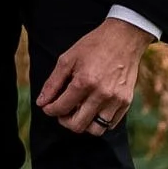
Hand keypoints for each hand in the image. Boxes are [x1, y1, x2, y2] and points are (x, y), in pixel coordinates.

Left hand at [36, 17, 150, 135]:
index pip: (61, 108)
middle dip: (64, 120)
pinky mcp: (126, 102)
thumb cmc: (94, 46)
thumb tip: (41, 102)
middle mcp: (101, 94)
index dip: (50, 110)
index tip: (48, 107)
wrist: (123, 38)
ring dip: (83, 124)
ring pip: (95, 129)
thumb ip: (53, 83)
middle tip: (62, 111)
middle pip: (77, 125)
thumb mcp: (68, 59)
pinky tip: (93, 109)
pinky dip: (99, 121)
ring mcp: (116, 100)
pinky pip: (110, 124)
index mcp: (84, 81)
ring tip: (78, 111)